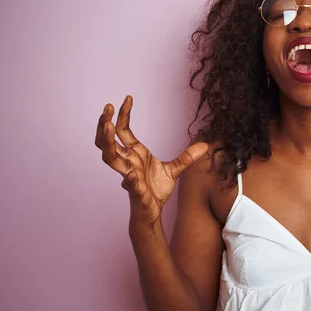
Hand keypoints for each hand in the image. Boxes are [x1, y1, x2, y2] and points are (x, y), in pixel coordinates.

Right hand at [95, 95, 208, 225]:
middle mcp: (127, 162)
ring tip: (108, 126)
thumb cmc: (156, 190)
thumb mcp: (174, 169)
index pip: (123, 130)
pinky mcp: (135, 191)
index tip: (127, 98)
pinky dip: (130, 179)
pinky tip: (130, 175)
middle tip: (106, 108)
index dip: (123, 114)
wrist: (153, 212)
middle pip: (107, 141)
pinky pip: (130, 183)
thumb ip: (187, 157)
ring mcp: (128, 176)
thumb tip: (205, 145)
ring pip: (110, 158)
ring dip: (107, 142)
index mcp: (134, 154)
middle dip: (105, 124)